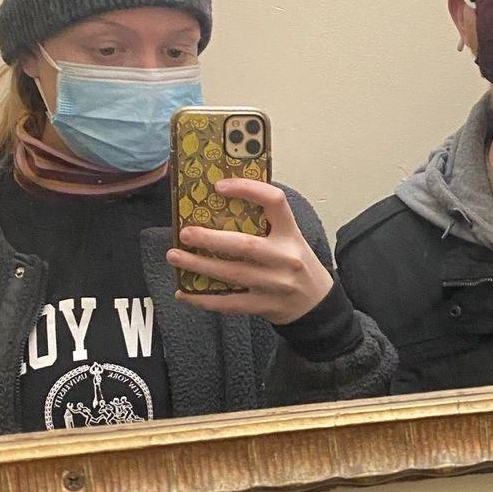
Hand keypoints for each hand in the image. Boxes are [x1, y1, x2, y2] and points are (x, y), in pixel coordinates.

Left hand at [167, 178, 333, 325]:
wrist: (317, 303)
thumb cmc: (297, 264)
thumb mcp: (291, 239)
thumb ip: (265, 225)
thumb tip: (218, 207)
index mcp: (291, 234)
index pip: (275, 201)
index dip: (247, 189)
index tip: (219, 186)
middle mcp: (285, 257)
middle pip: (245, 245)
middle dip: (210, 239)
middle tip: (185, 233)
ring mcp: (275, 284)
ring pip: (232, 274)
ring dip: (199, 265)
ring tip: (175, 256)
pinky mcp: (264, 306)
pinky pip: (229, 303)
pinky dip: (203, 298)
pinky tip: (183, 292)